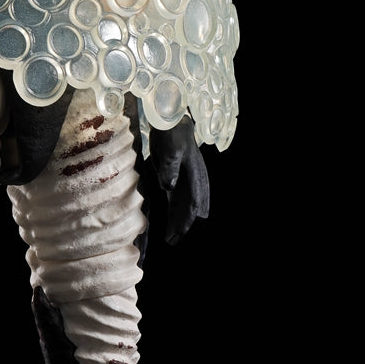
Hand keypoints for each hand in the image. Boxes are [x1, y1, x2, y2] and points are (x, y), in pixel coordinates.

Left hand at [149, 116, 209, 244]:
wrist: (170, 122)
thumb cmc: (172, 135)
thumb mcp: (171, 149)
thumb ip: (170, 167)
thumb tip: (169, 187)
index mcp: (195, 175)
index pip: (193, 201)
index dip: (187, 218)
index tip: (180, 231)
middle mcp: (193, 181)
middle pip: (190, 208)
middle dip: (183, 224)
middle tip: (172, 240)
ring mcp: (185, 181)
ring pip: (184, 206)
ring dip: (178, 220)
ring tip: (170, 238)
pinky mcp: (176, 179)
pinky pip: (176, 200)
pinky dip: (174, 212)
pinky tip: (169, 221)